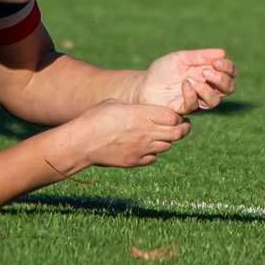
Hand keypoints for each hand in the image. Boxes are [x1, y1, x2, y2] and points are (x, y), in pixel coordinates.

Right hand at [65, 101, 190, 169]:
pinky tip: (144, 147)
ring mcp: (141, 149)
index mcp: (143, 114)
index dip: (178, 116)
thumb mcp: (116, 102)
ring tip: (159, 135)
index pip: (175, 117)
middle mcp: (147, 132)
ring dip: (166, 140)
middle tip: (182, 126)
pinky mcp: (134, 161)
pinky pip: (152, 158)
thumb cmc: (96, 117)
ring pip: (167, 146)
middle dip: (182, 129)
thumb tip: (142, 108)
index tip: (176, 114)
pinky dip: (152, 153)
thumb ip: (136, 107)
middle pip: (178, 133)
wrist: (82, 142)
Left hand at [133, 49, 235, 112]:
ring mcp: (197, 98)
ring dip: (207, 89)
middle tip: (207, 72)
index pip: (230, 72)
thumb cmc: (163, 70)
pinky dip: (192, 93)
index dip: (228, 67)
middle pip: (229, 88)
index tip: (217, 61)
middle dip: (222, 79)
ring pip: (215, 100)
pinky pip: (195, 104)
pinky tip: (184, 85)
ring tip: (191, 80)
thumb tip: (222, 53)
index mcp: (208, 71)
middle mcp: (206, 86)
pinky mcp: (186, 108)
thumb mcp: (181, 57)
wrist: (144, 85)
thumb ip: (200, 56)